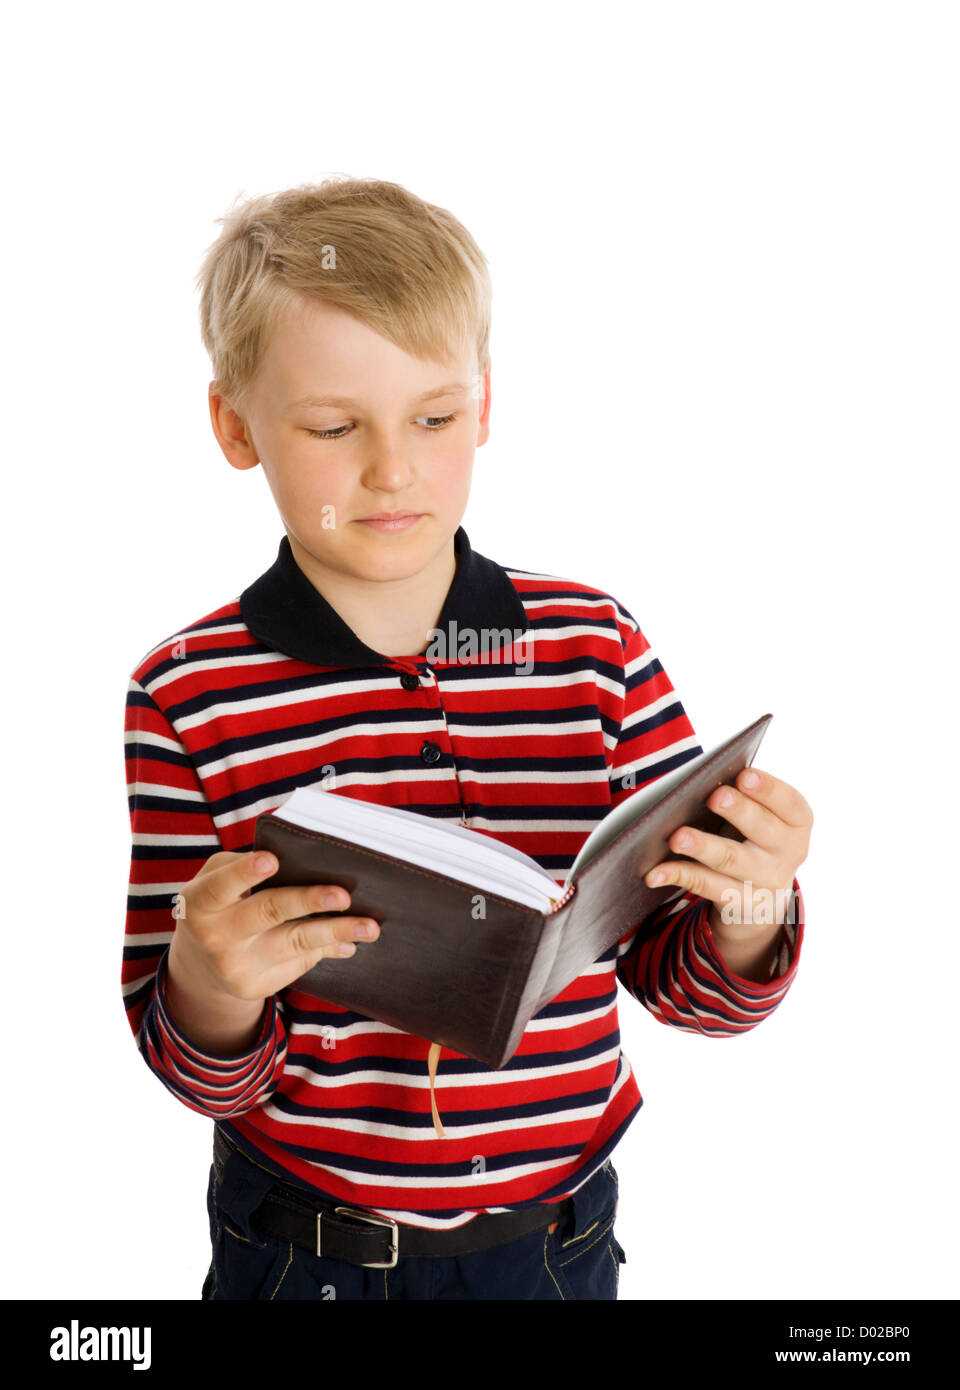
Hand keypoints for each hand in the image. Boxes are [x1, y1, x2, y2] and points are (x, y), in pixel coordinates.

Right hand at [168, 850, 379, 1010]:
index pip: (221, 885)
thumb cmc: (220, 902)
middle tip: (344, 895)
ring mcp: (236, 966)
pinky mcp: (256, 987)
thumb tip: (305, 867)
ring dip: (336, 932)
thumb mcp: (217, 879)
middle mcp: (215, 936)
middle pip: (268, 913)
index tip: (273, 860)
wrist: (200, 964)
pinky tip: (349, 942)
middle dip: (308, 902)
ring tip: (369, 927)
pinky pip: (299, 962)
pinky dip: (327, 948)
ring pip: (294, 943)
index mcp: (200, 901)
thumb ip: (247, 866)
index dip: (245, 873)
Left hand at [644, 766, 812, 948]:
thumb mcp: (760, 817)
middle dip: (738, 811)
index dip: (768, 789)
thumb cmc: (752, 836)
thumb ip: (743, 799)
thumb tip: (699, 782)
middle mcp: (789, 852)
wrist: (763, 896)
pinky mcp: (741, 903)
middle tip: (714, 796)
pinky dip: (677, 875)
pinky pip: (705, 886)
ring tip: (677, 837)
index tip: (744, 775)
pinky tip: (655, 872)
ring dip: (703, 846)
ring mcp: (767, 881)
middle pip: (761, 829)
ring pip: (730, 860)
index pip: (789, 803)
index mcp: (797, 821)